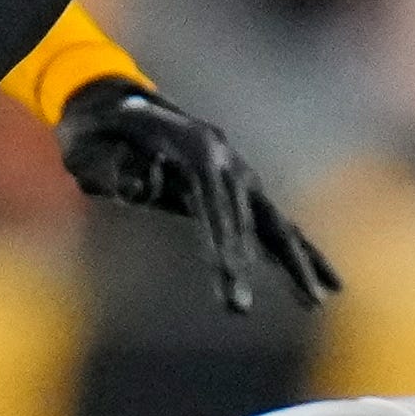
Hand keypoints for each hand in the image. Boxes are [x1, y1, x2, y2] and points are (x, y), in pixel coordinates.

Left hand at [55, 79, 338, 313]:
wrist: (110, 105)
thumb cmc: (96, 130)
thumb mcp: (88, 143)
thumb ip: (110, 165)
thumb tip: (144, 186)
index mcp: (197, 146)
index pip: (216, 204)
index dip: (224, 242)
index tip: (227, 279)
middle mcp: (227, 159)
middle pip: (250, 218)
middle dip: (248, 265)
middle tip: (238, 310)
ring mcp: (237, 175)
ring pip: (276, 224)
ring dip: (297, 263)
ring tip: (317, 303)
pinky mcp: (237, 194)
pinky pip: (274, 230)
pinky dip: (299, 256)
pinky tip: (327, 287)